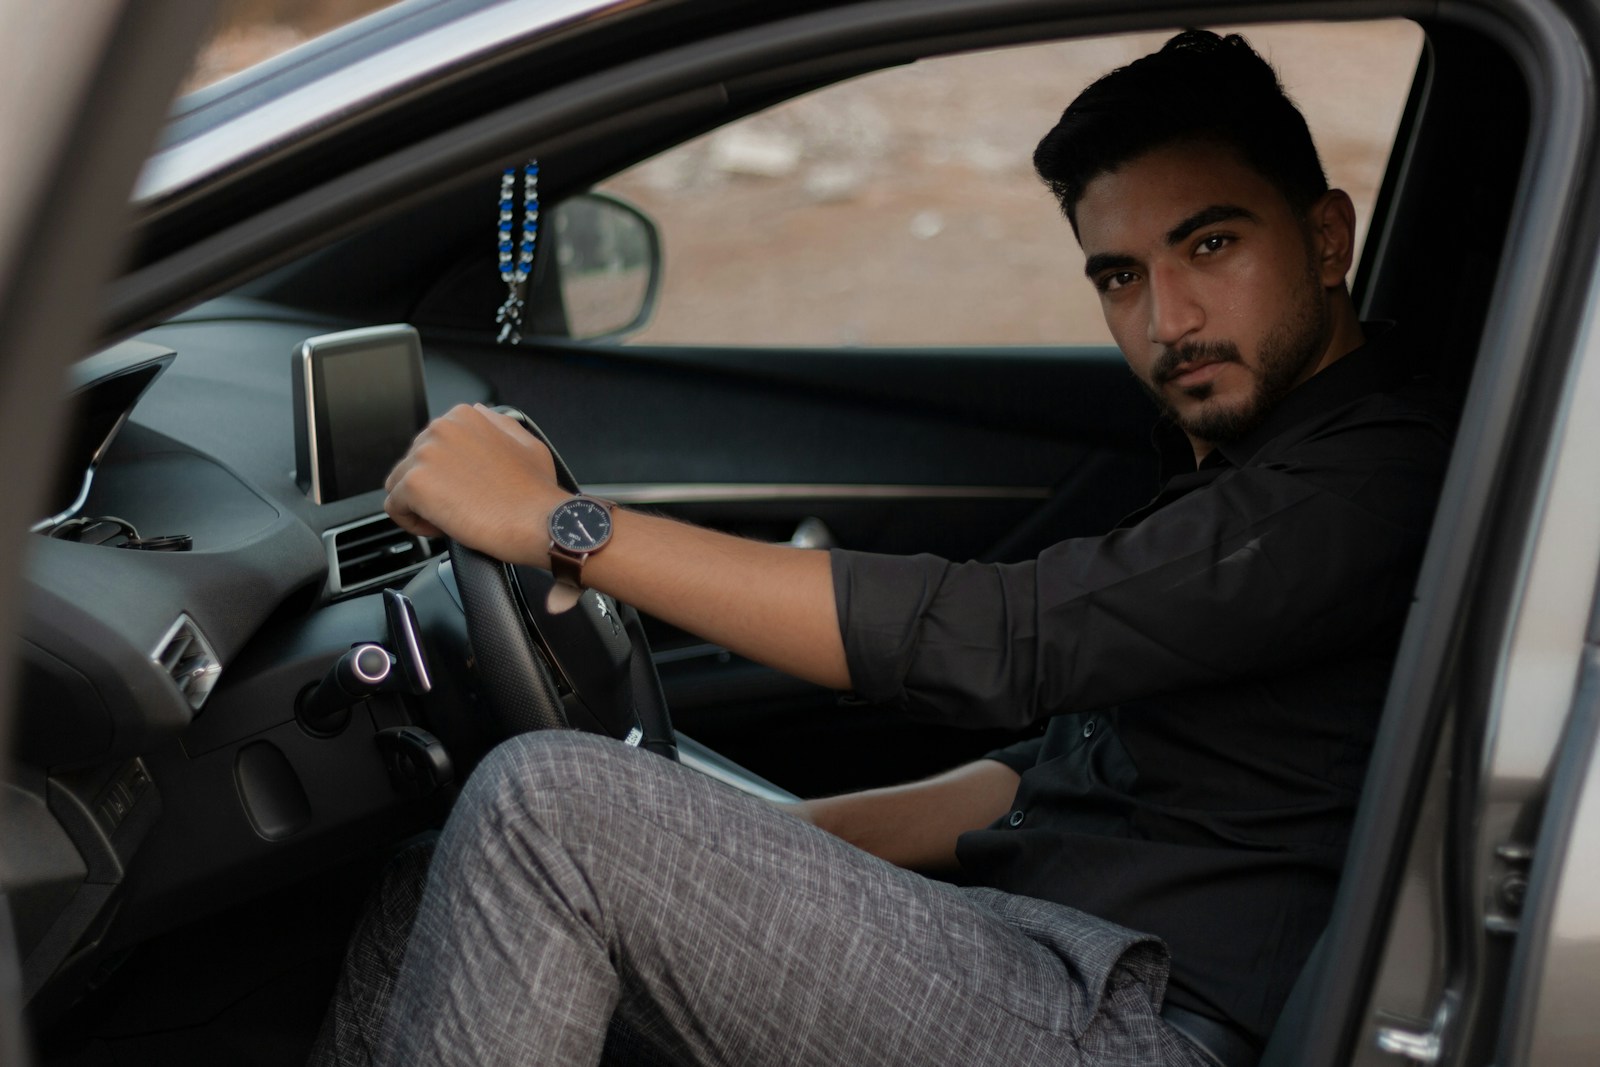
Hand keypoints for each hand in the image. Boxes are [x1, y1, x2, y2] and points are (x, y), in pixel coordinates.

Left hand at [384, 403, 564, 564]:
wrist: (540, 522)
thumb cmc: (536, 492)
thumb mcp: (526, 444)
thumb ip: (497, 424)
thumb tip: (478, 415)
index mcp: (464, 417)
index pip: (431, 446)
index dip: (447, 475)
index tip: (467, 491)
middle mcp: (440, 428)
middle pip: (412, 465)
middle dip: (432, 489)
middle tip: (464, 508)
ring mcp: (425, 454)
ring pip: (399, 485)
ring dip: (421, 506)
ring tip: (453, 520)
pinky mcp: (415, 483)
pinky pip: (394, 508)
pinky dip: (413, 523)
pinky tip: (442, 528)